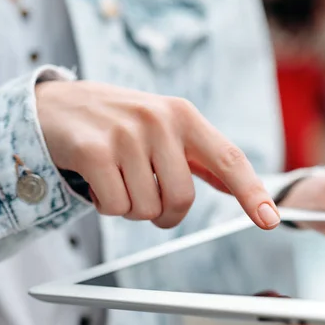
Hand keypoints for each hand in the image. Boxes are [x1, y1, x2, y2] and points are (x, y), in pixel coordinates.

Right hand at [36, 80, 279, 228]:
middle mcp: (160, 120)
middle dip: (163, 212)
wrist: (54, 105)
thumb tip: (235, 184)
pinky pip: (116, 207)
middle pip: (181, 200)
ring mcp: (126, 134)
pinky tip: (97, 178)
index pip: (228, 158)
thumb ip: (199, 156)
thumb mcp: (163, 127)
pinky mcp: (94, 150)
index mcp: (184, 116)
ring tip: (116, 177)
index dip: (252, 192)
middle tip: (145, 195)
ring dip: (131, 207)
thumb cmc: (117, 122)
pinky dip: (107, 205)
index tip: (270, 220)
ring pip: (146, 209)